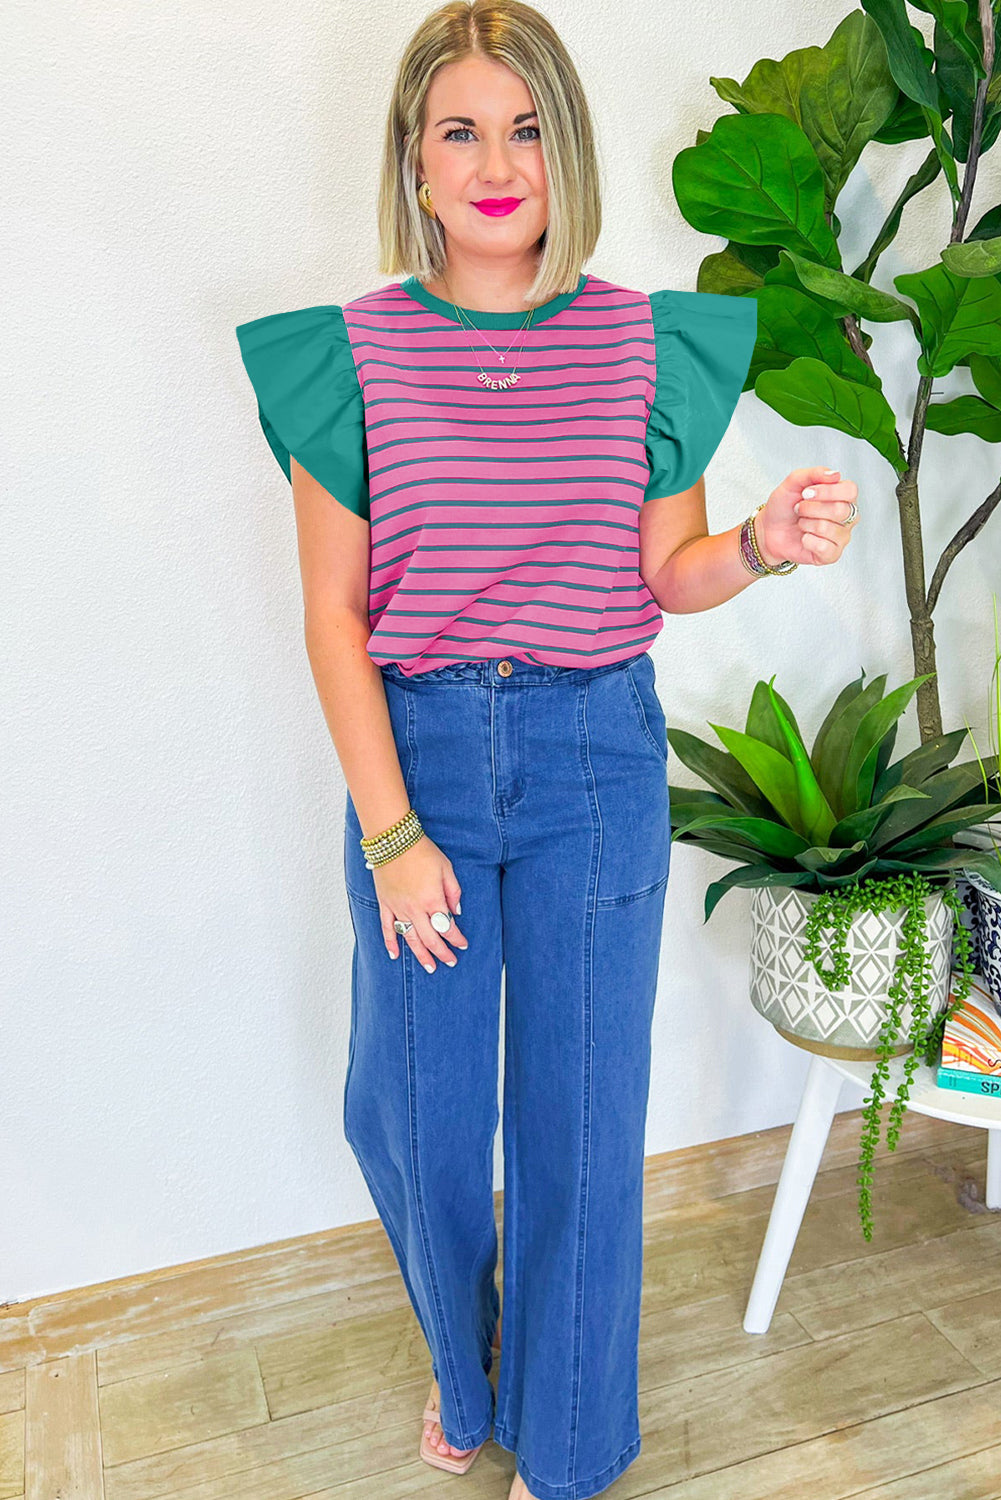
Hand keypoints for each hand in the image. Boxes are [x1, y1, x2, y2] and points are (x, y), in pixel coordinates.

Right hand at [373, 835, 467, 972]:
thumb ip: (453, 892)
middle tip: (450, 962)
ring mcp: (399, 908)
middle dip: (442, 953)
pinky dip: (390, 943)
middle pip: (431, 939)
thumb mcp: (446, 868)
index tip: (463, 944)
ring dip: (421, 955)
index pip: (448, 927)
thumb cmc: (422, 852)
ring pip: (410, 939)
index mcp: (433, 900)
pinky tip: (395, 955)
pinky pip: (387, 928)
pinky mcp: (385, 904)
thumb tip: (456, 912)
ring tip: (430, 968)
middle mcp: (415, 909)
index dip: (457, 939)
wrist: (395, 840)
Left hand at [756, 467, 858, 567]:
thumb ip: (813, 474)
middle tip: (799, 509)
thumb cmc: (784, 507)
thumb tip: (835, 475)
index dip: (827, 491)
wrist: (769, 530)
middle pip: (840, 510)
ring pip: (829, 529)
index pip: (850, 490)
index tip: (806, 493)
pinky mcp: (832, 554)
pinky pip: (824, 548)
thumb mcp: (793, 483)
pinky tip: (804, 538)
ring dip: (806, 524)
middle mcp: (847, 516)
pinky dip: (807, 541)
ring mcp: (841, 536)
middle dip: (811, 508)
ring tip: (801, 523)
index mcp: (843, 496)